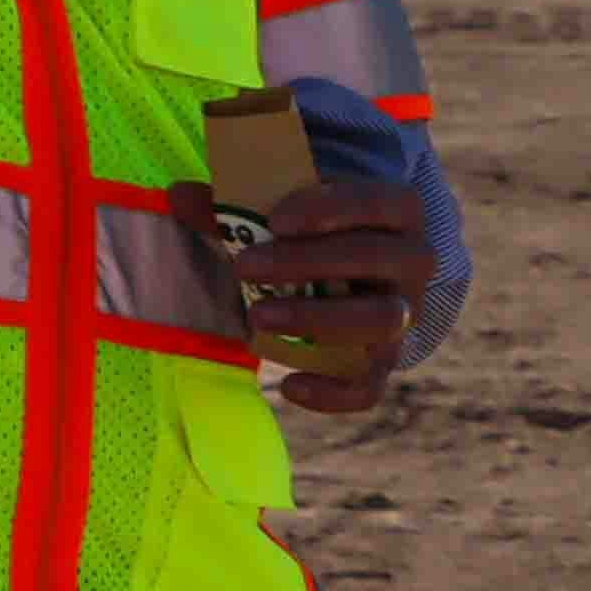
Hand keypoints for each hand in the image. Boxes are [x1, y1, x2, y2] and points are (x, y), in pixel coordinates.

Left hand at [172, 179, 438, 415]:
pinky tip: (289, 386)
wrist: (341, 266)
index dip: (331, 210)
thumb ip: (229, 203)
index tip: (276, 221)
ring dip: (318, 320)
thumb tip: (178, 197)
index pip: (378, 202)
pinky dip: (335, 394)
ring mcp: (403, 311)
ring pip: (382, 321)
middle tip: (244, 266)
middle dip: (308, 263)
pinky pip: (371, 385)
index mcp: (395, 209)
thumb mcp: (273, 206)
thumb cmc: (305, 225)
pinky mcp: (383, 358)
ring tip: (257, 316)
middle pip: (376, 258)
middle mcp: (413, 259)